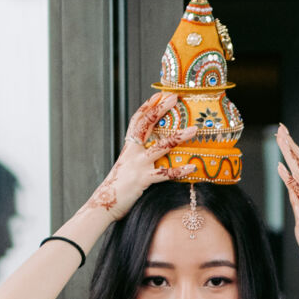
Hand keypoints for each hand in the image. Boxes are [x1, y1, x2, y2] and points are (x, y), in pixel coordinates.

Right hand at [86, 92, 194, 218]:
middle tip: (173, 96)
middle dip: (160, 109)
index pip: (137, 121)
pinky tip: (192, 168)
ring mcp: (138, 165)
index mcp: (129, 148)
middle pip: (146, 124)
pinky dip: (179, 171)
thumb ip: (140, 157)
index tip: (159, 94)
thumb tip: (155, 151)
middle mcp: (133, 152)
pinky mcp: (143, 179)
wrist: (103, 204)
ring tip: (194, 129)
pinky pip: (165, 174)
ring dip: (179, 137)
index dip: (147, 106)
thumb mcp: (128, 167)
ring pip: (161, 146)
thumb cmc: (118, 187)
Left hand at [276, 125, 298, 270]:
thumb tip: (288, 183)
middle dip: (291, 146)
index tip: (284, 134)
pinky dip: (289, 180)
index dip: (293, 150)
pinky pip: (297, 194)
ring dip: (291, 156)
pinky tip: (281, 167)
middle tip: (282, 128)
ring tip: (282, 139)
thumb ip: (296, 199)